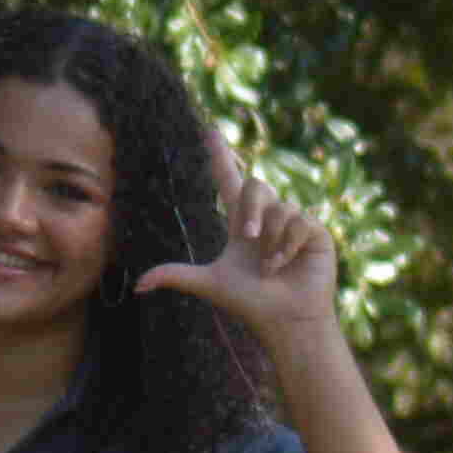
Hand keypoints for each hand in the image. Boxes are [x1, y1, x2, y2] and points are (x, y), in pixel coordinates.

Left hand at [133, 144, 343, 358]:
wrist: (284, 321)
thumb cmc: (250, 304)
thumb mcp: (209, 283)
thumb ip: (175, 276)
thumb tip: (137, 286)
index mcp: (243, 224)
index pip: (229, 181)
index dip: (220, 157)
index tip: (209, 131)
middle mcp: (268, 218)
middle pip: (257, 186)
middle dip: (253, 210)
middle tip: (249, 237)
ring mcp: (294, 223)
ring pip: (279, 207)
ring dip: (270, 240)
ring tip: (270, 267)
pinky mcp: (315, 232)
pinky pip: (299, 220)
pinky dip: (288, 244)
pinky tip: (286, 264)